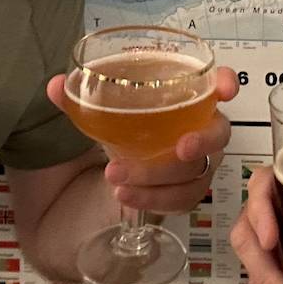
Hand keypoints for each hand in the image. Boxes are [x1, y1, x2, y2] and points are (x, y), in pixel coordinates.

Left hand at [46, 65, 239, 212]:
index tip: (225, 87)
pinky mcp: (185, 191)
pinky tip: (124, 195)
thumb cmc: (122, 126)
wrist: (115, 167)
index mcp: (186, 97)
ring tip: (116, 175)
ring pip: (196, 173)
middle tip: (181, 146)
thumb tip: (55, 85)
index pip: (217, 84)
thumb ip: (79, 97)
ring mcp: (197, 163)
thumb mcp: (100, 111)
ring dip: (159, 176)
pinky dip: (153, 199)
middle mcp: (200, 128)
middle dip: (204, 140)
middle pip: (218, 133)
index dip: (226, 84)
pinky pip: (180, 200)